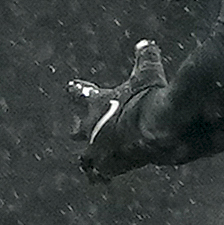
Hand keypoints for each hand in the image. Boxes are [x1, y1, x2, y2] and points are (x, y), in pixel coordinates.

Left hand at [66, 40, 167, 181]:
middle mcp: (92, 126)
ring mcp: (99, 148)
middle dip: (79, 129)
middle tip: (76, 130)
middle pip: (77, 129)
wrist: (153, 127)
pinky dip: (101, 176)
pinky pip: (100, 175)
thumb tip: (146, 43)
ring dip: (87, 158)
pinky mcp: (110, 166)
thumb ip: (146, 57)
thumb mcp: (148, 73)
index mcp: (97, 102)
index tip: (71, 87)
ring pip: (84, 157)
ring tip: (86, 162)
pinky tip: (101, 181)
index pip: (80, 93)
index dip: (78, 90)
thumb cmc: (149, 97)